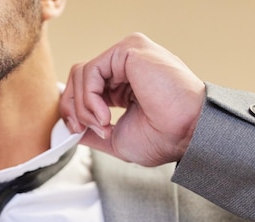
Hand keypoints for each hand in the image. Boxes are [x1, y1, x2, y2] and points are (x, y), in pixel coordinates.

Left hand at [60, 33, 205, 166]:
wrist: (185, 134)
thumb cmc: (162, 138)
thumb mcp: (116, 138)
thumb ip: (91, 130)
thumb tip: (69, 129)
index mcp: (125, 83)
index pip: (85, 86)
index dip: (74, 109)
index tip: (77, 132)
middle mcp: (126, 65)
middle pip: (79, 77)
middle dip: (73, 108)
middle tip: (84, 130)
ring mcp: (128, 55)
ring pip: (81, 75)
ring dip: (84, 108)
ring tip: (104, 126)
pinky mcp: (129, 50)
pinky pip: (90, 71)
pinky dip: (90, 98)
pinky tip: (106, 115)